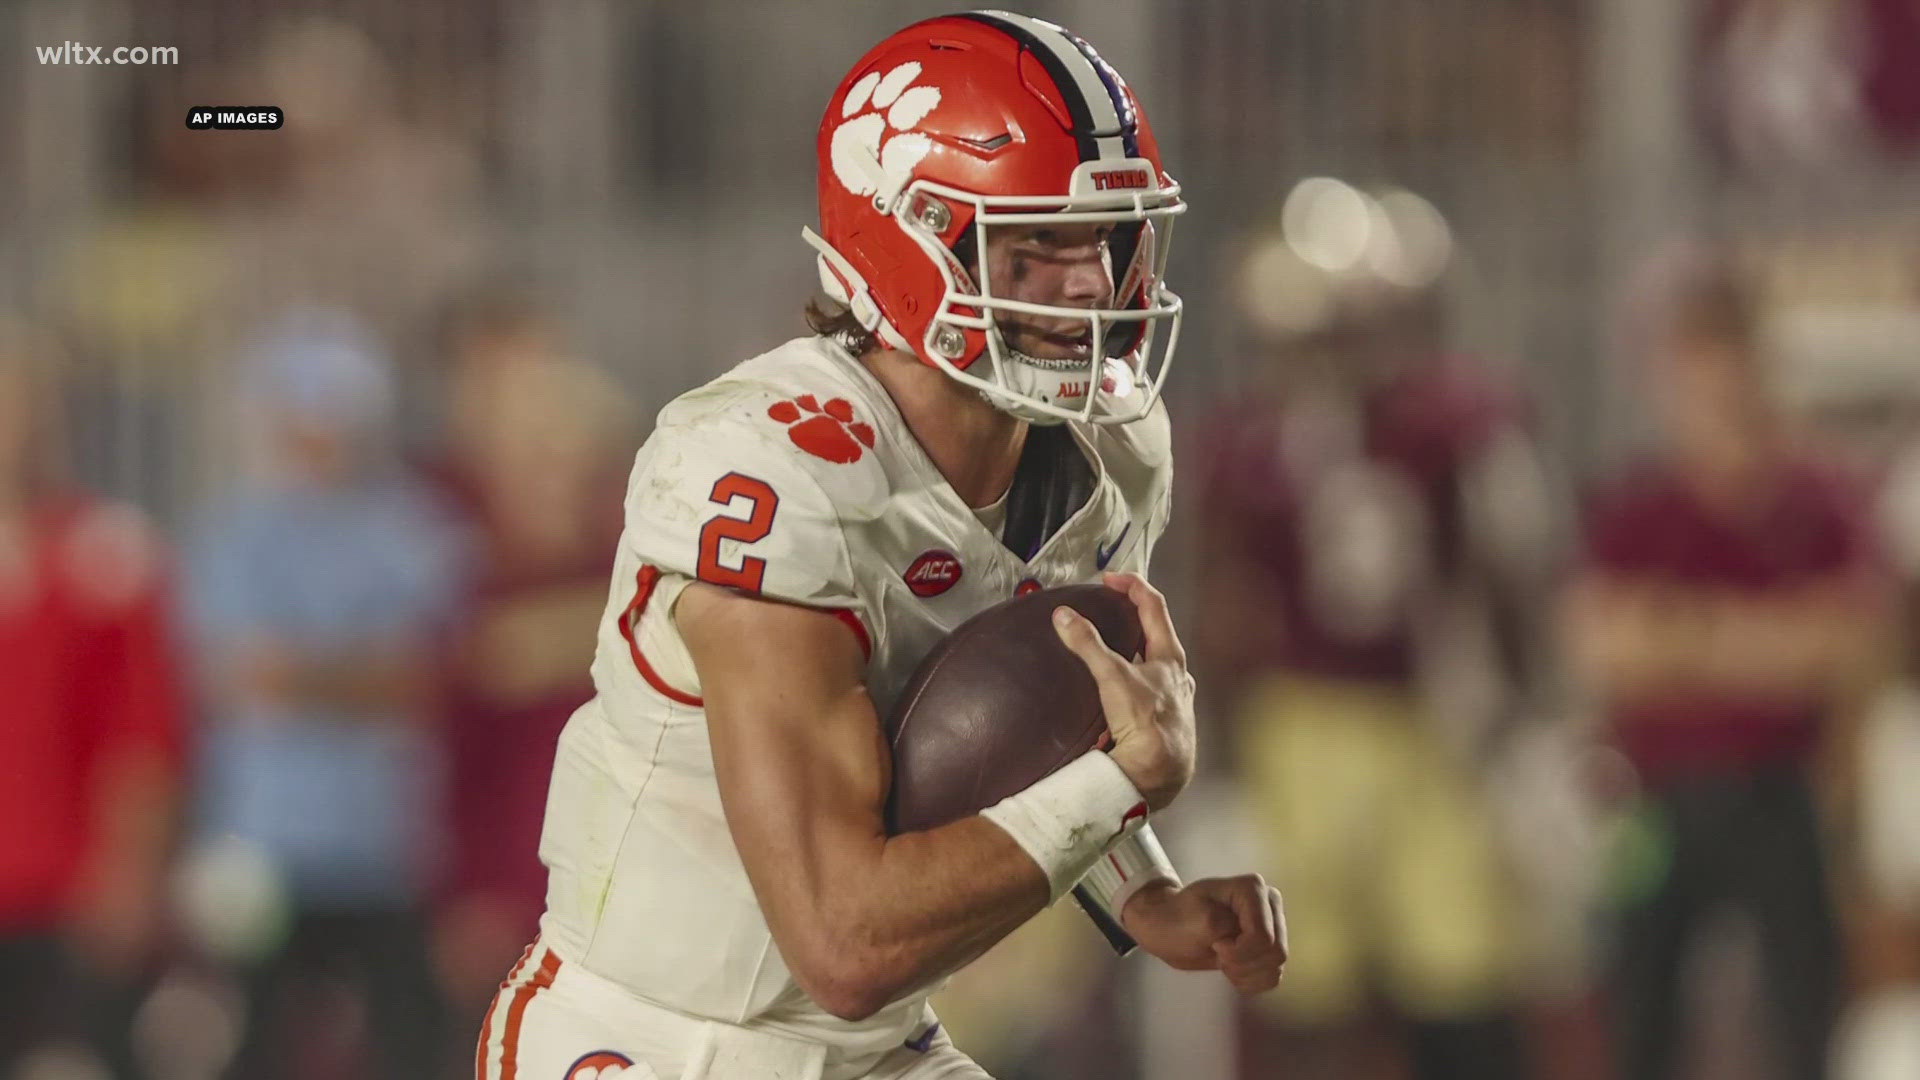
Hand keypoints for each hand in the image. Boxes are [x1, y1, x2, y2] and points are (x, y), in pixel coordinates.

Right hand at [1053, 573, 1195, 810]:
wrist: (1159, 774)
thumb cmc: (1148, 724)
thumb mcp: (1113, 677)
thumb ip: (1088, 644)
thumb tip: (1066, 617)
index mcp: (1171, 656)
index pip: (1154, 606)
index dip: (1132, 586)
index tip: (1111, 579)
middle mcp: (1177, 676)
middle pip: (1156, 634)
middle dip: (1133, 618)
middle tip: (1111, 608)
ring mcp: (1172, 700)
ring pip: (1153, 665)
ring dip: (1133, 652)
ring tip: (1110, 649)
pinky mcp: (1162, 722)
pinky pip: (1146, 692)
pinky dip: (1130, 683)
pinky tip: (1116, 695)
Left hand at [1120, 875, 1286, 992]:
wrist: (1169, 928)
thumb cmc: (1178, 918)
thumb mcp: (1197, 919)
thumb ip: (1224, 927)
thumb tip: (1246, 938)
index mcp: (1253, 888)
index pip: (1263, 936)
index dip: (1238, 951)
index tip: (1215, 944)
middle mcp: (1270, 903)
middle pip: (1275, 951)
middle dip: (1242, 963)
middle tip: (1218, 953)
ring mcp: (1274, 925)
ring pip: (1276, 965)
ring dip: (1245, 972)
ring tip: (1223, 960)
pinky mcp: (1270, 947)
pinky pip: (1273, 977)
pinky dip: (1250, 981)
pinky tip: (1232, 971)